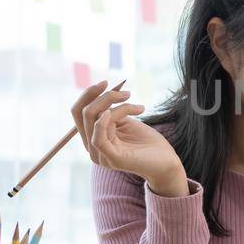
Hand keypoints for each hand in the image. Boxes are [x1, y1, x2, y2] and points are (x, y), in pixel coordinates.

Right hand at [69, 81, 188, 194]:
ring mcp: (100, 155)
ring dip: (119, 106)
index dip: (88, 94)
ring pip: (95, 119)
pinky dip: (104, 121)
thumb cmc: (147, 142)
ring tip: (139, 108)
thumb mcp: (125, 121)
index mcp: (92, 137)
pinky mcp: (111, 159)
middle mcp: (91, 147)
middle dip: (105, 97)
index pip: (78, 111)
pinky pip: (98, 138)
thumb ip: (111, 110)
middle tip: (127, 93)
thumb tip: (104, 90)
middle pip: (83, 113)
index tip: (106, 82)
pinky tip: (114, 112)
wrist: (165, 162)